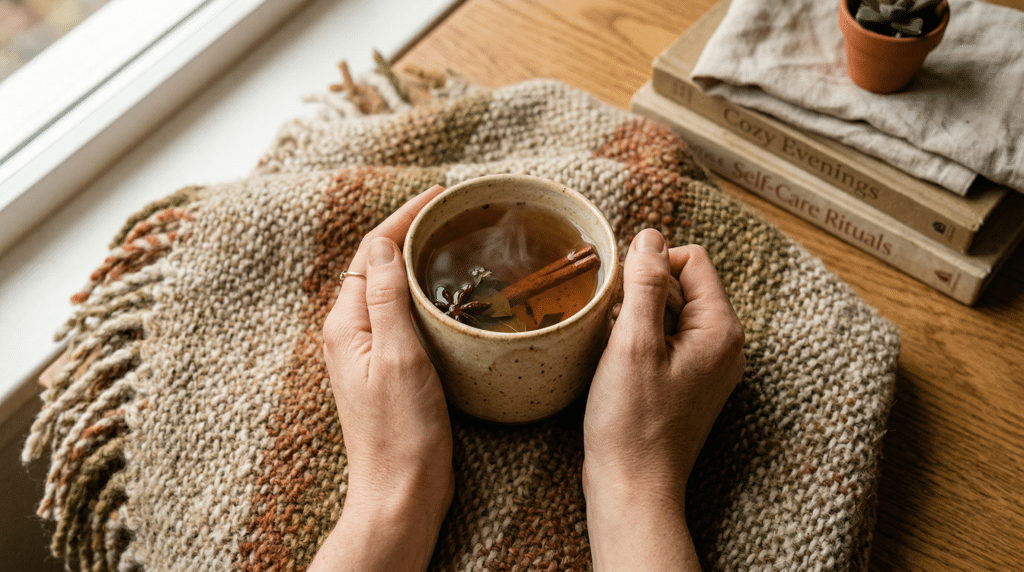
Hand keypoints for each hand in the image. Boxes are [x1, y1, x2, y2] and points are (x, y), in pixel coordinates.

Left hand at [311, 184, 451, 571]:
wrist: (401, 491)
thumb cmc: (401, 432)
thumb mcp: (398, 356)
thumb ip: (387, 297)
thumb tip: (384, 242)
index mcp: (347, 324)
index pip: (371, 251)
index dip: (402, 219)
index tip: (438, 197)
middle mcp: (352, 333)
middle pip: (378, 265)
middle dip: (410, 233)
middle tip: (451, 214)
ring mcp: (370, 352)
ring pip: (391, 289)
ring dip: (417, 261)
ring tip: (453, 242)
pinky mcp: (390, 370)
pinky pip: (403, 315)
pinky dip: (424, 293)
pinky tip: (450, 294)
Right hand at [583, 229, 745, 570]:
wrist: (633, 489)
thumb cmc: (632, 423)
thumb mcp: (634, 344)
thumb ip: (646, 284)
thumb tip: (650, 236)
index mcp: (720, 330)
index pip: (693, 260)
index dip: (653, 265)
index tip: (620, 294)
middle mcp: (723, 345)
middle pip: (683, 285)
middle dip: (644, 292)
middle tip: (613, 325)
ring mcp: (707, 366)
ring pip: (671, 313)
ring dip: (639, 317)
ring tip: (614, 348)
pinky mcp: (687, 383)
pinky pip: (666, 341)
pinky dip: (640, 341)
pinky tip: (618, 364)